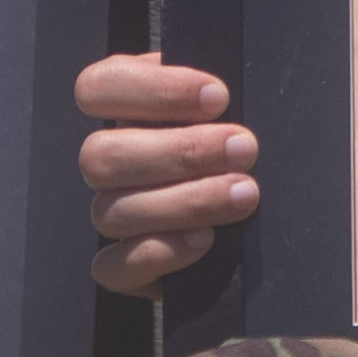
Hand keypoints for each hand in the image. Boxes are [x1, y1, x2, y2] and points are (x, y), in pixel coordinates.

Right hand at [78, 53, 257, 295]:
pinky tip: (205, 240)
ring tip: (243, 193)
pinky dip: (159, 253)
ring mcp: (112, 215)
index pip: (97, 88)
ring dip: (185, 201)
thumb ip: (216, 98)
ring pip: (112, 210)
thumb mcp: (235, 109)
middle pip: (102, 155)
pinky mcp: (123, 268)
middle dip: (181, 152)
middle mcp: (108, 162)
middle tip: (244, 148)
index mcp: (125, 111)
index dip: (152, 89)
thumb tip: (224, 94)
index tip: (217, 96)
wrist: (260, 219)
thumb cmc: (244, 150)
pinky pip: (113, 267)